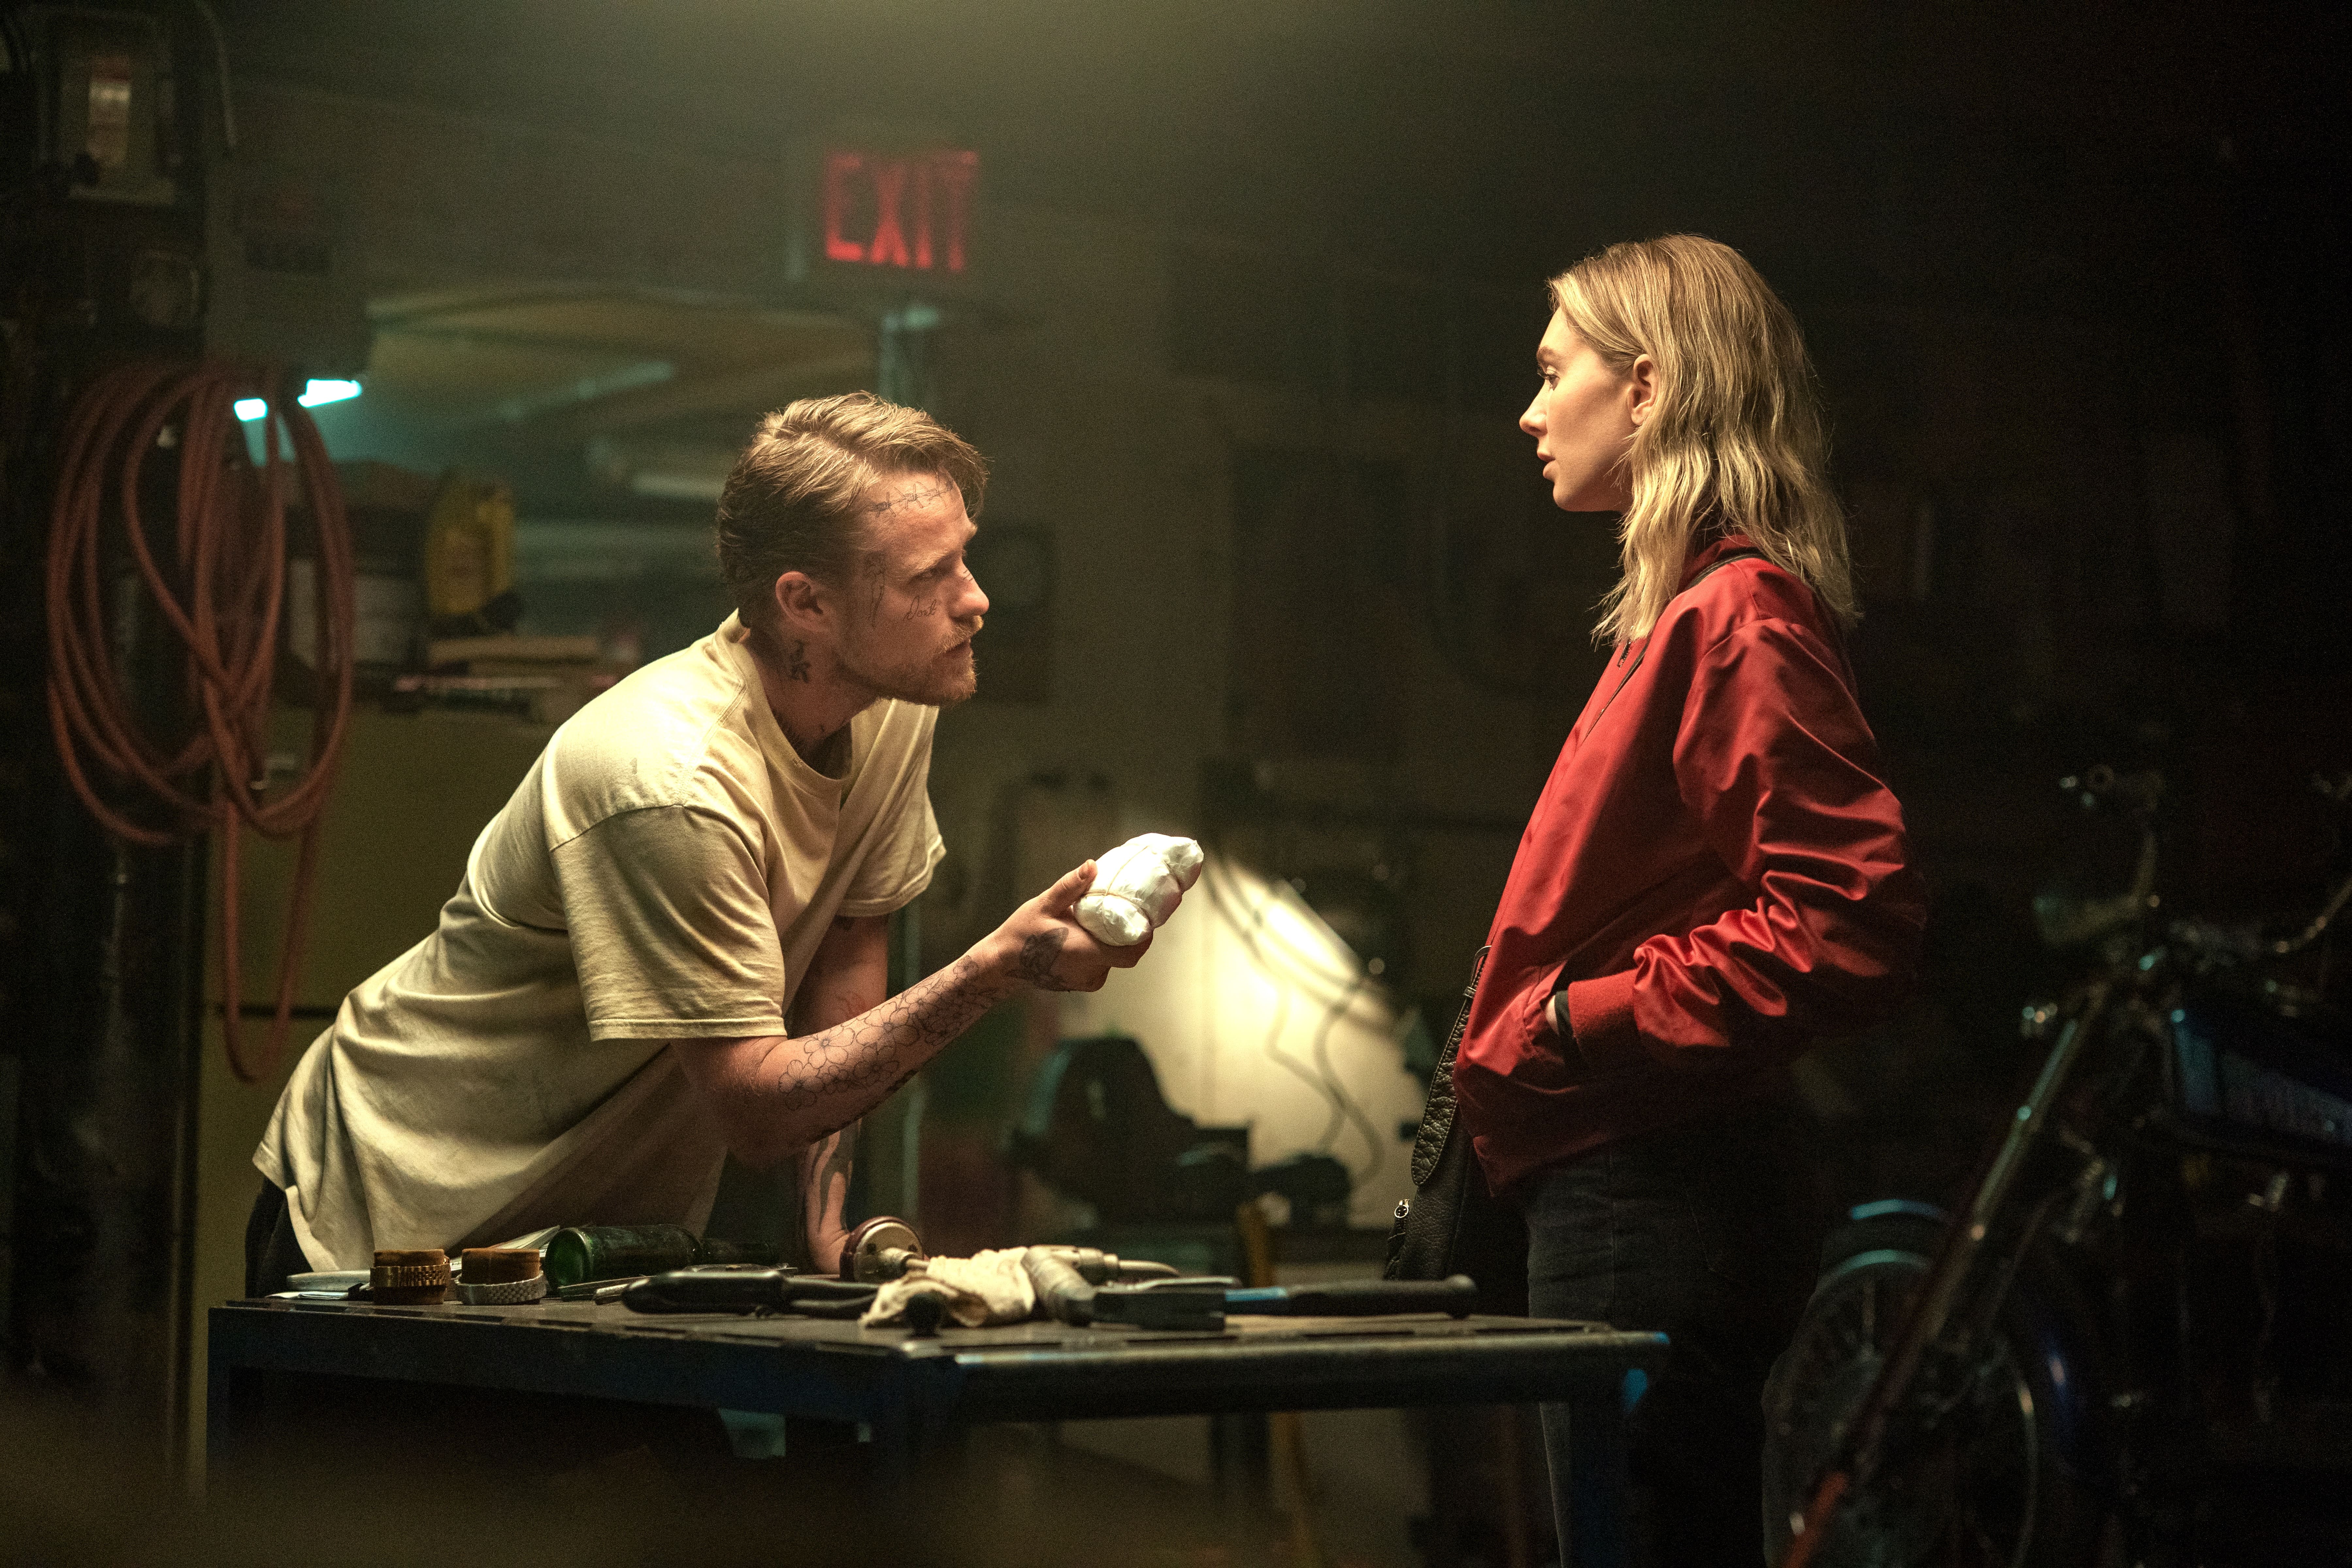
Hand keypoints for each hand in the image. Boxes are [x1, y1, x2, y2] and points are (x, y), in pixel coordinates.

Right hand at [984, 860, 1151, 992]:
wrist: (1003, 965)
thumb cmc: (1021, 934)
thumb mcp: (1044, 905)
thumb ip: (1070, 887)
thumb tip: (1091, 865)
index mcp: (1086, 953)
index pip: (1131, 952)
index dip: (1144, 937)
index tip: (1148, 917)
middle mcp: (1090, 972)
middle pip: (1126, 955)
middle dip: (1130, 935)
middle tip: (1130, 911)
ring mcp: (1085, 980)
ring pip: (1113, 960)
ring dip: (1114, 942)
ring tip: (1107, 919)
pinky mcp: (1080, 983)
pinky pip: (1101, 966)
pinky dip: (1102, 951)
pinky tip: (1092, 935)